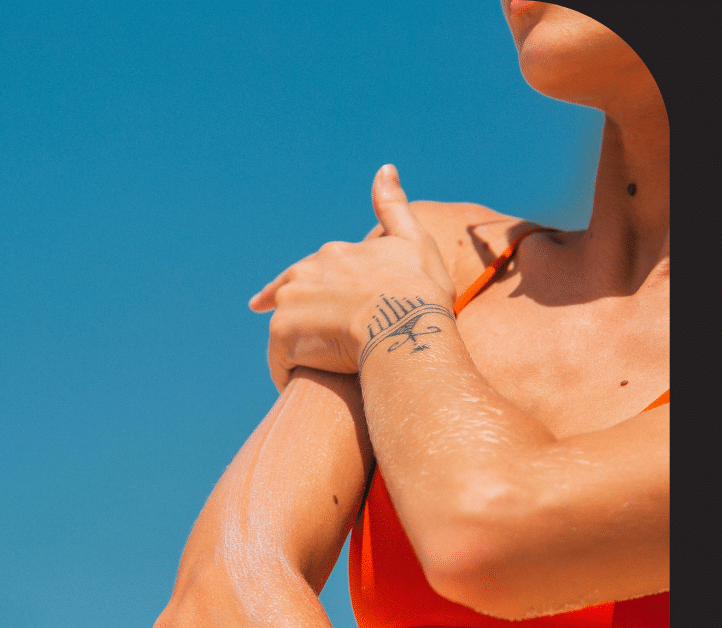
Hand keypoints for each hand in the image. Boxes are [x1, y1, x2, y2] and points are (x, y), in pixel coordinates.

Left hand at [250, 165, 455, 390]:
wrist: (406, 323)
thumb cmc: (419, 288)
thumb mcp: (413, 240)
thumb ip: (393, 207)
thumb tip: (385, 168)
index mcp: (332, 254)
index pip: (309, 271)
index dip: (304, 288)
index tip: (281, 301)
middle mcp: (305, 273)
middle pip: (291, 300)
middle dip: (298, 319)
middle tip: (313, 345)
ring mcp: (290, 305)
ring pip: (286, 332)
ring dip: (298, 350)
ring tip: (317, 373)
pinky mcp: (283, 338)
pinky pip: (282, 364)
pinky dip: (292, 375)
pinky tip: (309, 387)